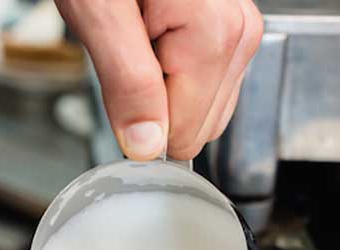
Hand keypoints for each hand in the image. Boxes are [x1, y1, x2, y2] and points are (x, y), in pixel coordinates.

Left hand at [56, 0, 262, 160]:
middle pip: (199, 125)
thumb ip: (127, 84)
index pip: (184, 134)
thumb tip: (146, 145)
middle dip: (152, 98)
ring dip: (160, 83)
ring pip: (203, 109)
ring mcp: (240, 31)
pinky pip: (205, 84)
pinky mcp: (230, 30)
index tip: (121, 71)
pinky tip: (152, 30)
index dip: (140, 115)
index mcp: (216, 34)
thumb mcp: (99, 13)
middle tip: (128, 44)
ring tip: (137, 31)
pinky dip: (171, 69)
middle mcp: (241, 33)